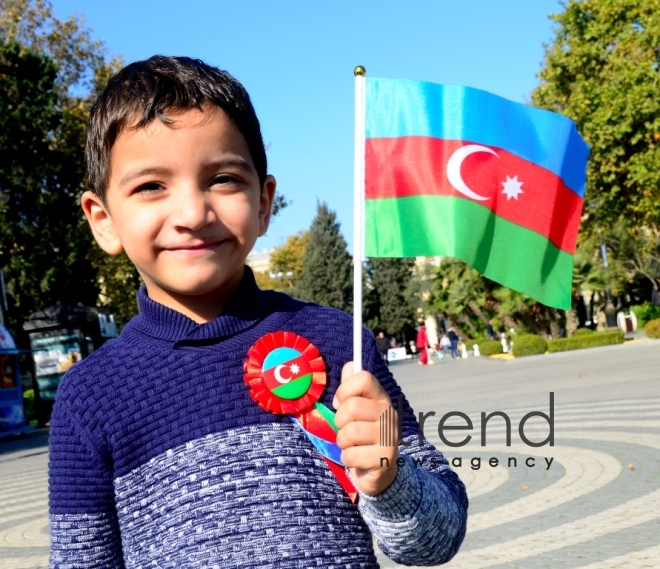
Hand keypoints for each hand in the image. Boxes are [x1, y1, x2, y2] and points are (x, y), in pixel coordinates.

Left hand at [333, 362, 397, 495]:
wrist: (378, 471)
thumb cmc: (362, 435)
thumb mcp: (355, 409)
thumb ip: (351, 387)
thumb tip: (349, 365)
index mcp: (381, 398)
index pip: (364, 378)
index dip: (345, 389)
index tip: (339, 402)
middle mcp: (389, 414)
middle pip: (352, 406)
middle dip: (339, 421)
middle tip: (344, 428)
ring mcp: (390, 437)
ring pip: (350, 432)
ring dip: (342, 442)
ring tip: (350, 445)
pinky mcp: (385, 459)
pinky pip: (351, 455)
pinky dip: (347, 459)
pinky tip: (356, 459)